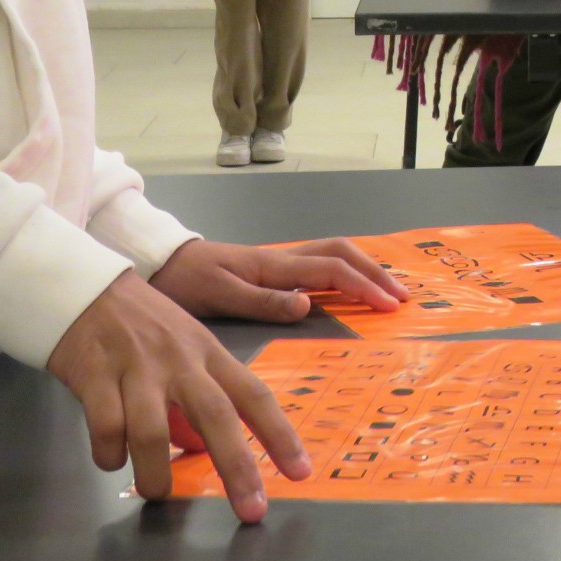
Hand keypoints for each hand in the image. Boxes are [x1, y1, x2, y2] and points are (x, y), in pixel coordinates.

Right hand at [45, 270, 307, 522]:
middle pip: (216, 415)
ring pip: (152, 431)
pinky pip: (105, 428)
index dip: (280, 434)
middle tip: (251, 510)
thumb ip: (199, 394)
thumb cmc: (142, 324)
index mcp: (208, 353)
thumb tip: (207, 448)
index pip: (254, 395)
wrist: (86, 288)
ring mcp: (137, 368)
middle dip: (237, 467)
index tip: (300, 472)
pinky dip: (108, 454)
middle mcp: (179, 360)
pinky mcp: (95, 376)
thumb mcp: (184, 347)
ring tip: (157, 493)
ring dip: (155, 473)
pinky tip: (111, 458)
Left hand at [149, 237, 409, 323]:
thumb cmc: (184, 282)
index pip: (332, 271)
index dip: (364, 287)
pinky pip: (318, 266)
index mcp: (273, 266)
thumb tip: (308, 305)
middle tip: (402, 297)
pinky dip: (344, 273)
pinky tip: (350, 288)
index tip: (390, 306)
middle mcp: (281, 260)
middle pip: (341, 253)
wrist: (158, 263)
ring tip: (388, 290)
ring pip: (332, 255)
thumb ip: (262, 301)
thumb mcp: (218, 296)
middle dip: (375, 272)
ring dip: (364, 269)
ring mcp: (277, 263)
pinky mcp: (270, 271)